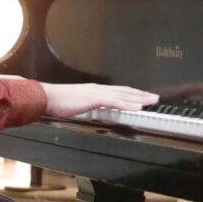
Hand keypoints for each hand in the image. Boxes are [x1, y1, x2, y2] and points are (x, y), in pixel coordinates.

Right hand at [42, 83, 158, 119]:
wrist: (47, 97)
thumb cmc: (58, 102)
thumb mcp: (78, 105)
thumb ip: (89, 107)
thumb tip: (97, 112)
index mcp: (96, 91)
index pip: (119, 92)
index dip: (132, 94)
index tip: (143, 97)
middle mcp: (99, 89)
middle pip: (125, 91)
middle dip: (141, 94)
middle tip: (155, 98)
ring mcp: (97, 92)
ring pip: (123, 95)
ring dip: (139, 98)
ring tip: (152, 100)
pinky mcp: (94, 98)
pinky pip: (114, 101)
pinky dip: (127, 104)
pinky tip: (137, 107)